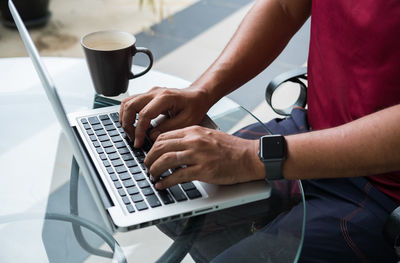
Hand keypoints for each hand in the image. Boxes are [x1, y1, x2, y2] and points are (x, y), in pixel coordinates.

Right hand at [119, 87, 210, 147]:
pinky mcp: (148, 96)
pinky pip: (131, 102)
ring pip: (127, 102)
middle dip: (127, 124)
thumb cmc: (195, 107)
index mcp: (165, 98)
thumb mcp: (187, 121)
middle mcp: (155, 92)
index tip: (138, 142)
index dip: (139, 130)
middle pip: (130, 105)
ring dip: (125, 118)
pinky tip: (133, 125)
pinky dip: (128, 114)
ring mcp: (150, 93)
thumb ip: (169, 128)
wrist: (197, 96)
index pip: (144, 114)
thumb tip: (151, 136)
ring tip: (131, 133)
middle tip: (133, 139)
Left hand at [144, 125, 263, 188]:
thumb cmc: (231, 148)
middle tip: (147, 166)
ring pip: (166, 160)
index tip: (150, 154)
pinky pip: (178, 176)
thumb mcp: (208, 136)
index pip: (164, 136)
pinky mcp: (203, 170)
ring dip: (155, 170)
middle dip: (150, 158)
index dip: (153, 147)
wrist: (249, 157)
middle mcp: (194, 141)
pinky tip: (162, 184)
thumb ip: (191, 139)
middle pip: (161, 147)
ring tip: (152, 176)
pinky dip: (166, 181)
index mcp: (194, 131)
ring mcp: (198, 155)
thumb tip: (173, 148)